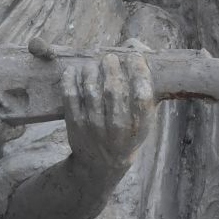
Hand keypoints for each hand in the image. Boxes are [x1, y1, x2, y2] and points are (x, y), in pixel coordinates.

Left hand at [62, 50, 153, 177]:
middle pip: (113, 89)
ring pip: (91, 89)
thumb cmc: (128, 135)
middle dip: (112, 66)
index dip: (138, 71)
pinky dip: (71, 79)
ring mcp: (94, 126)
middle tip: (110, 58)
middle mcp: (117, 127)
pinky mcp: (75, 123)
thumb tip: (141, 53)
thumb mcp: (145, 120)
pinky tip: (74, 70)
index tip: (134, 58)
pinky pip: (70, 95)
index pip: (141, 94)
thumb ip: (147, 92)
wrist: (102, 164)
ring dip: (91, 70)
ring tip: (94, 64)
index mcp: (139, 126)